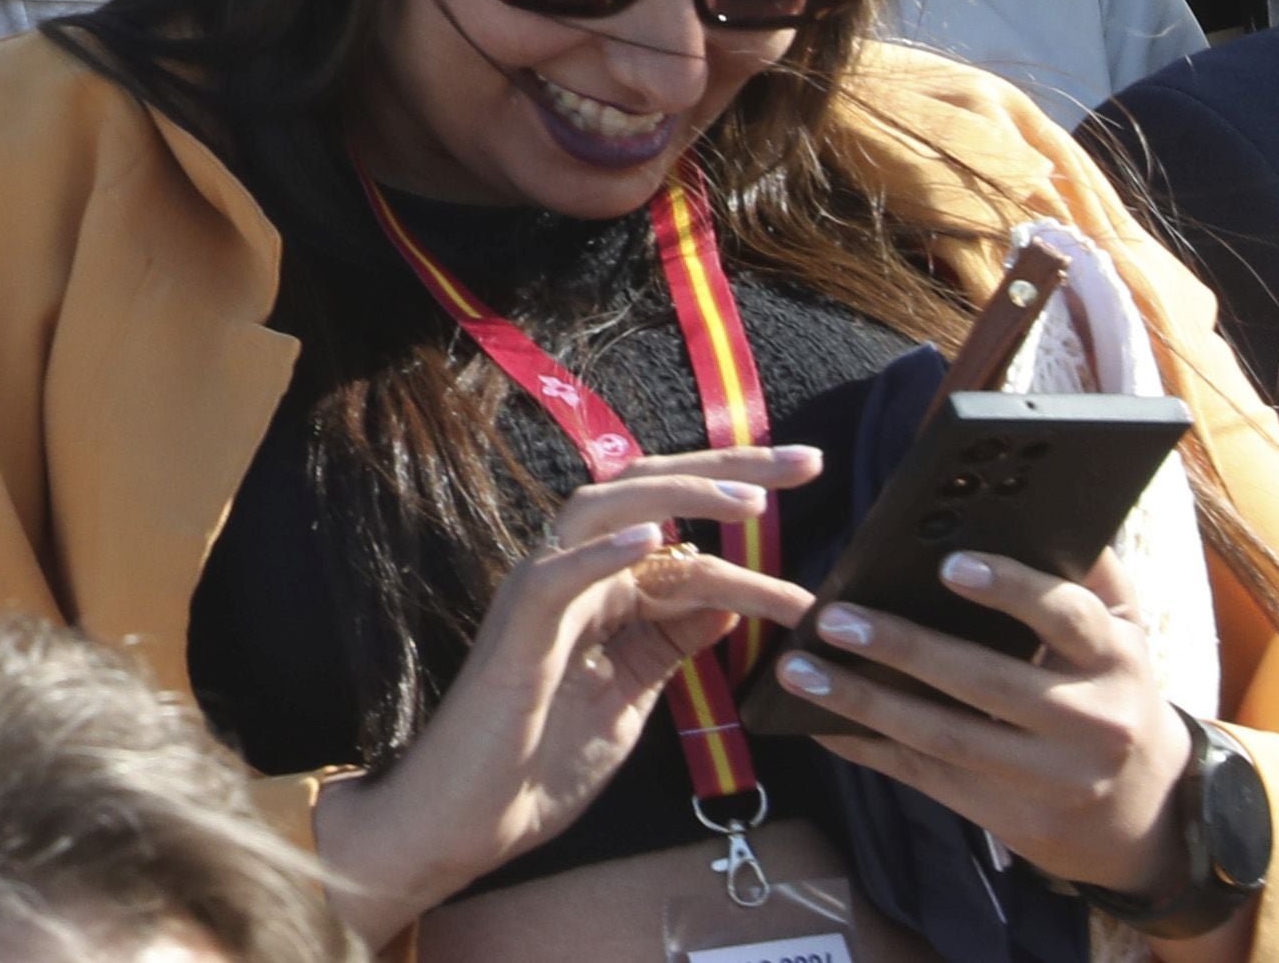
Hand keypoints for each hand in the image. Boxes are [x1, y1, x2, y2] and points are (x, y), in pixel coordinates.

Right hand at [310, 446, 817, 928]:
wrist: (470, 817)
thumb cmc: (540, 761)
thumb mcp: (631, 695)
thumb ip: (672, 643)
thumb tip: (727, 594)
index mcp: (601, 588)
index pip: (679, 525)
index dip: (743, 501)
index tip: (808, 482)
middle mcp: (570, 575)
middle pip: (646, 491)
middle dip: (728, 468)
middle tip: (806, 461)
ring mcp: (540, 595)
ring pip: (602, 510)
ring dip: (680, 498)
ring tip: (751, 502)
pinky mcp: (519, 631)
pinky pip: (558, 576)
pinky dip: (603, 553)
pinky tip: (655, 539)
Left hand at [775, 545, 1201, 905]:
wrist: (1145, 811)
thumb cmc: (1112, 691)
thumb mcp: (1122, 634)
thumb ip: (1088, 571)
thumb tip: (1034, 499)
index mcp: (1116, 661)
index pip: (1067, 617)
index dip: (1011, 589)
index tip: (949, 563)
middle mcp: (1091, 722)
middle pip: (989, 682)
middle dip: (904, 649)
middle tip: (832, 618)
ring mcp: (1050, 776)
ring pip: (946, 737)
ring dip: (864, 701)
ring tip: (798, 668)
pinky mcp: (1012, 816)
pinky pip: (926, 778)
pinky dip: (866, 747)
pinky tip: (814, 721)